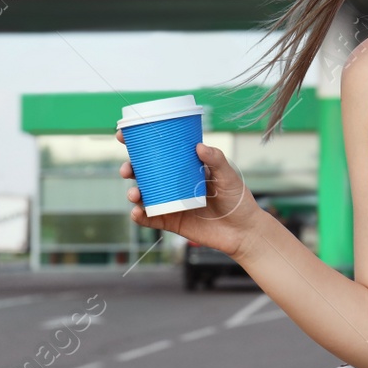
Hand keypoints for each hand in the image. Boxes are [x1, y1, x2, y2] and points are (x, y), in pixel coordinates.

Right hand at [116, 134, 263, 259]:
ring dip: (133, 192)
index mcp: (185, 167)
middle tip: (127, 169)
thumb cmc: (238, 199)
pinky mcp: (171, 222)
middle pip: (145, 173)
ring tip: (134, 194)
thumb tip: (198, 146)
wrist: (244, 232)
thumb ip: (216, 160)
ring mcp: (171, 202)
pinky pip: (150, 218)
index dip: (139, 143)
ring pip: (144, 195)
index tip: (123, 135)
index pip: (159, 152)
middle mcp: (174, 183)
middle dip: (130, 169)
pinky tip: (137, 212)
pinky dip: (139, 216)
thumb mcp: (229, 176)